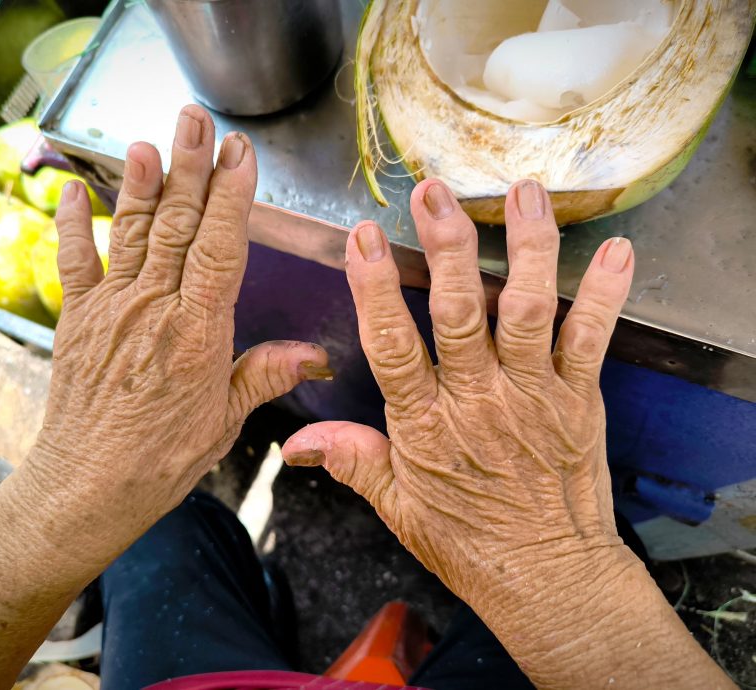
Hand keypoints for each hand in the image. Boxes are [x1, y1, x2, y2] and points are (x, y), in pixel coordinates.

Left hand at [24, 104, 329, 570]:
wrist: (89, 485)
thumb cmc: (160, 458)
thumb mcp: (225, 419)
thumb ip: (266, 375)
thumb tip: (316, 357)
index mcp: (198, 331)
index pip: (220, 247)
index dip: (231, 196)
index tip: (240, 155)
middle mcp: (154, 309)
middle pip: (177, 225)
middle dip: (190, 168)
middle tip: (197, 121)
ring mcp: (112, 309)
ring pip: (132, 233)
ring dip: (142, 183)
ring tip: (150, 140)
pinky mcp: (77, 319)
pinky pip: (74, 261)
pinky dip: (74, 223)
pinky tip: (75, 188)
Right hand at [282, 179, 631, 606]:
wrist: (548, 577)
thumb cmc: (469, 542)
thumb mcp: (399, 508)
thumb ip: (353, 461)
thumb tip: (296, 441)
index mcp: (426, 425)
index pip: (391, 346)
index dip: (372, 289)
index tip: (361, 238)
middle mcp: (478, 400)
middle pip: (459, 312)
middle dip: (445, 247)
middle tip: (434, 193)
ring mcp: (532, 395)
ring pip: (526, 310)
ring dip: (525, 248)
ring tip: (523, 193)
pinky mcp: (578, 399)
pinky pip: (592, 338)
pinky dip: (606, 294)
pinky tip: (614, 250)